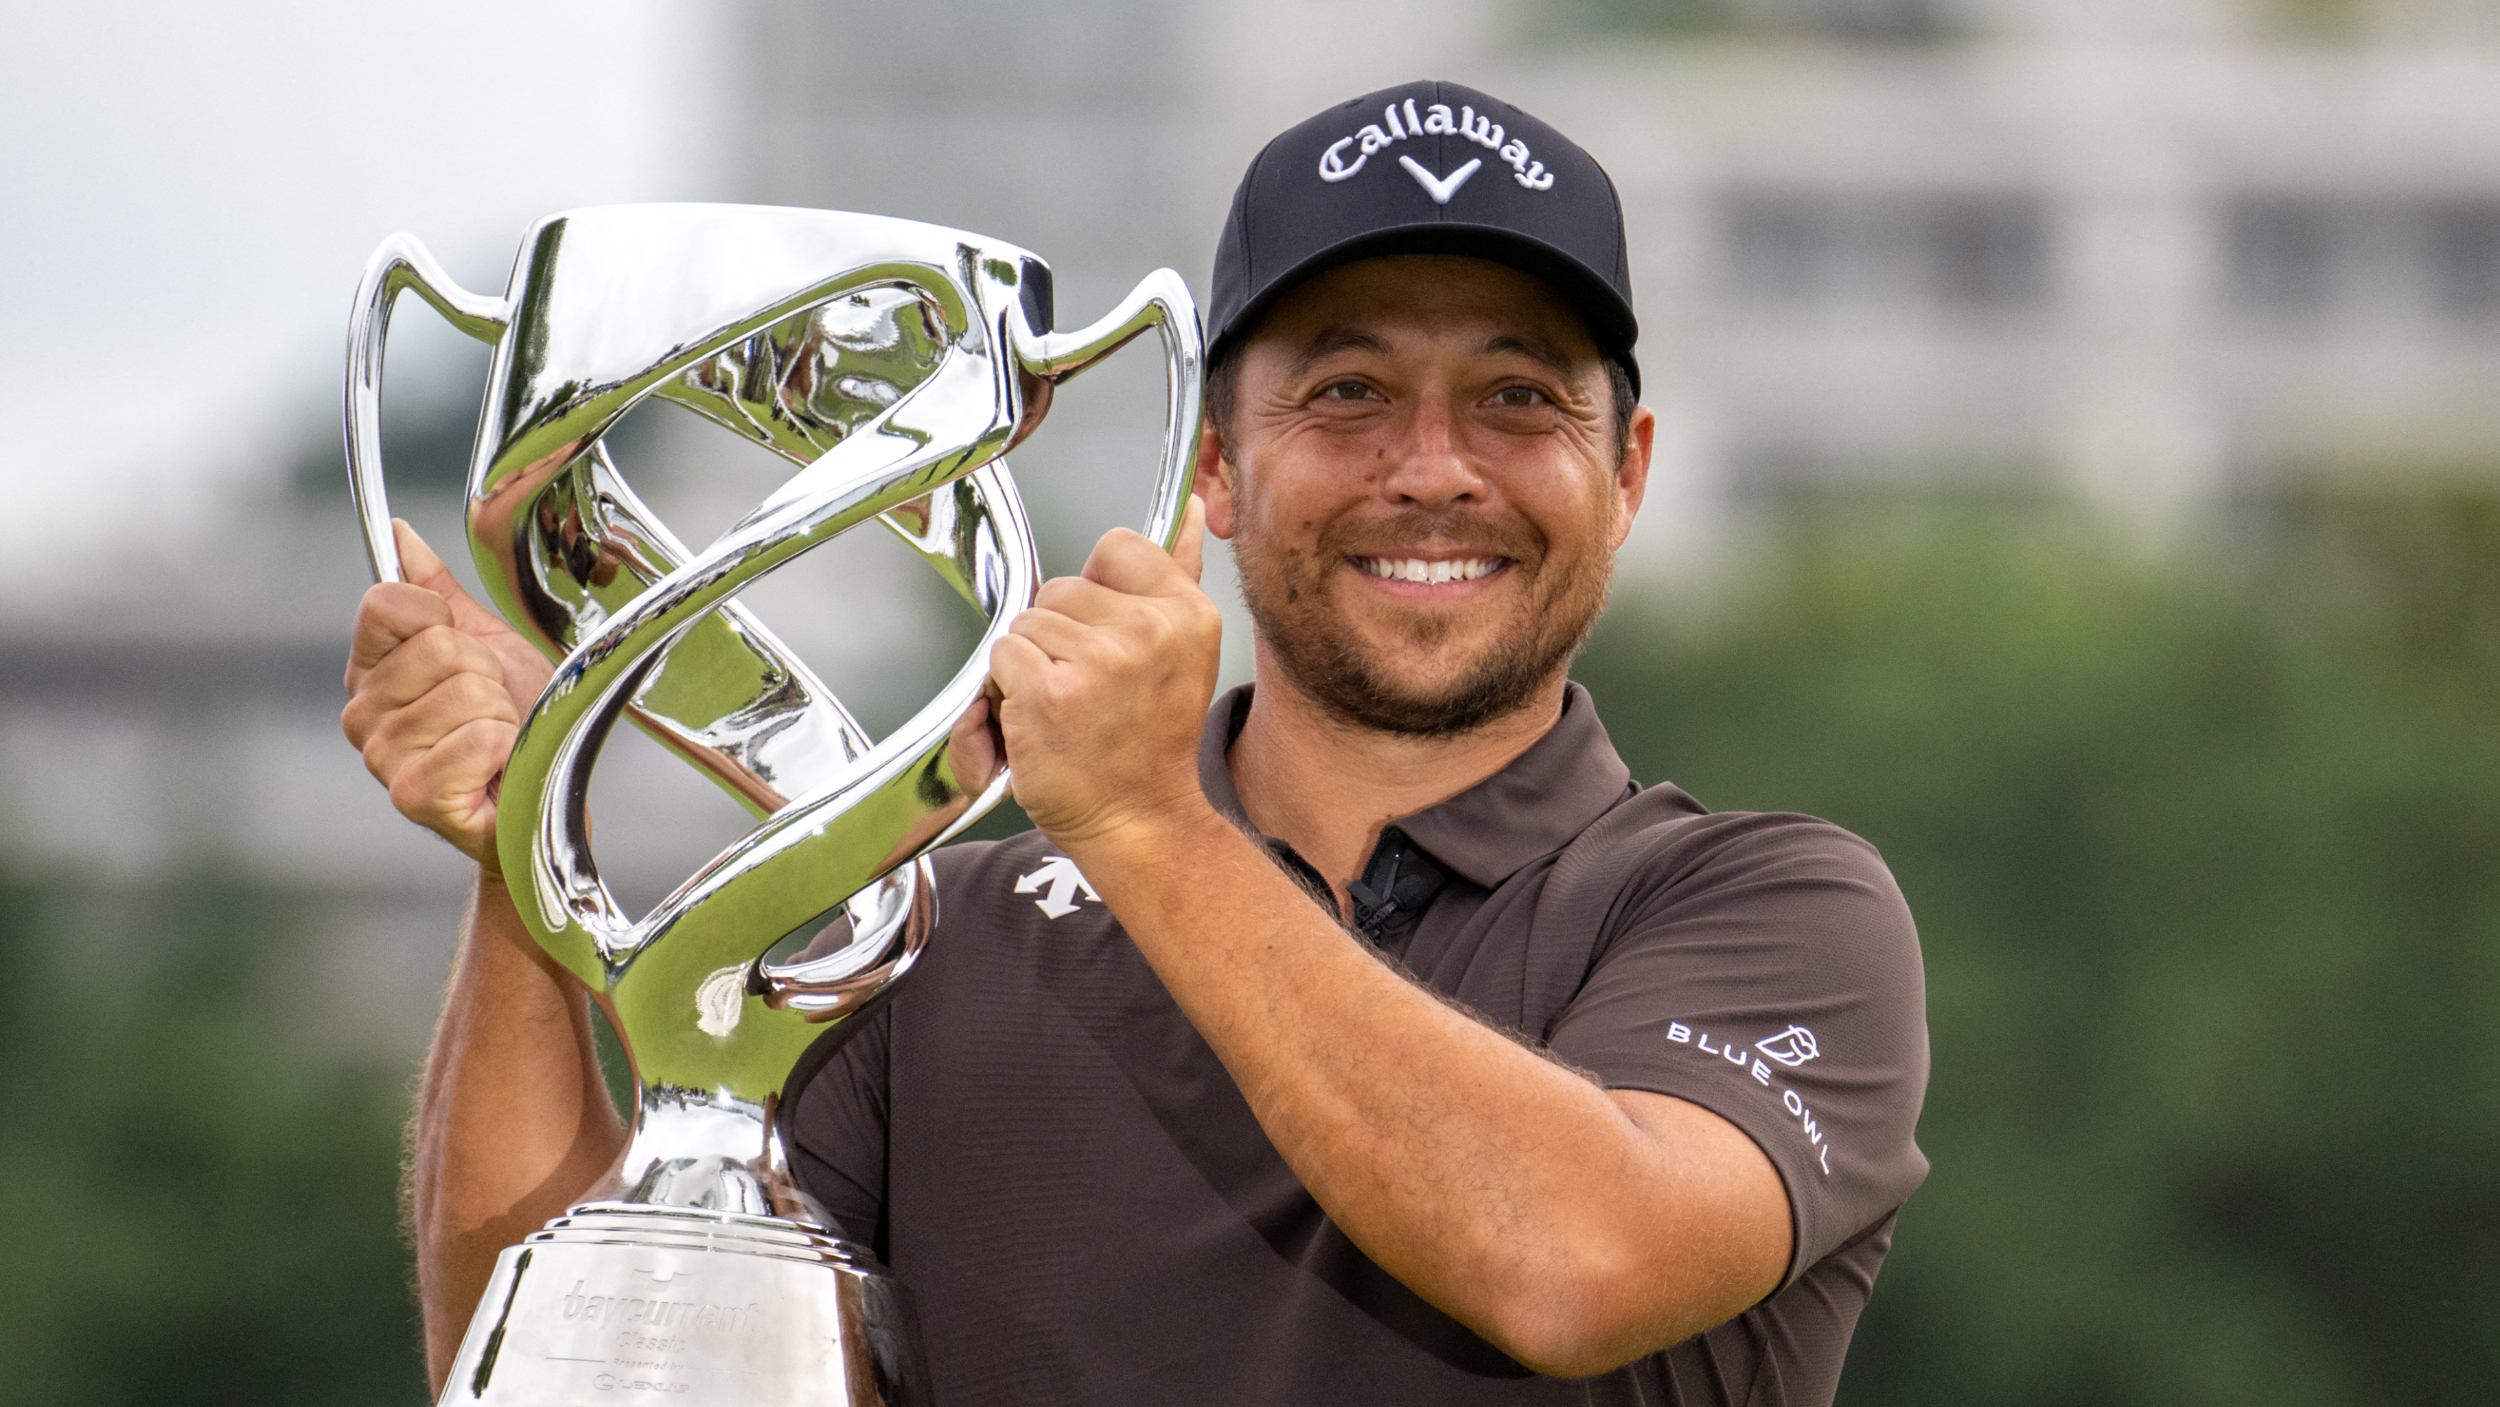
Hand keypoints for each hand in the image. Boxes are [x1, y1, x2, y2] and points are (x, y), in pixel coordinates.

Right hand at [341, 521, 552, 871]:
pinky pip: (478, 740)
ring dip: (502, 715)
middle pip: (437, 646)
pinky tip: (497, 770)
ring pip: (466, 694)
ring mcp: (384, 759)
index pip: (387, 604)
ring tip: (497, 740)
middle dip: (487, 673)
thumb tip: (398, 534)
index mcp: (371, 669)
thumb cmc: (516, 720)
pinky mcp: (415, 797)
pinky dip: (506, 749)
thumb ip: (438, 591)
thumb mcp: (484, 641)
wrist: (543, 792)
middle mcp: (363, 714)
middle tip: (493, 707)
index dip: (445, 620)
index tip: (466, 652)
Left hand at [989, 497, 1222, 850]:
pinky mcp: (1049, 691)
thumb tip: (1194, 509)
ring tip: (1066, 708)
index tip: (1109, 636)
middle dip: (1058, 634)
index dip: (1097, 591)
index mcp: (1188, 613)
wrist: (1140, 821)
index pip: (1117, 547)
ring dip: (1030, 664)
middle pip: (1060, 587)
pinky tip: (1040, 720)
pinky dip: (1006, 690)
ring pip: (1027, 623)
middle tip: (1089, 688)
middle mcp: (1150, 630)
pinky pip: (1002, 656)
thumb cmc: (1150, 746)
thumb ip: (1177, 575)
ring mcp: (1099, 660)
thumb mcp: (1183, 653)